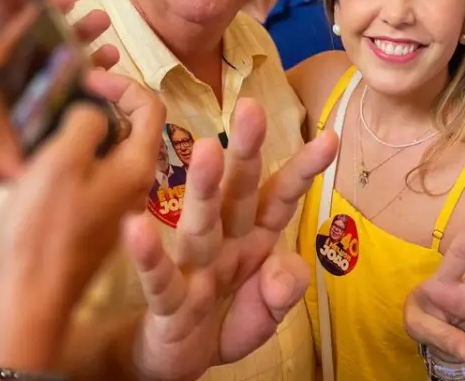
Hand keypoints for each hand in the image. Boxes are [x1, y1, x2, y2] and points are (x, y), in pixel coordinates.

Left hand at [0, 3, 118, 201]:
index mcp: (0, 64)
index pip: (29, 30)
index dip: (50, 12)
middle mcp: (23, 82)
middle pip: (58, 52)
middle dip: (82, 33)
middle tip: (102, 19)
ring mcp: (35, 111)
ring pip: (72, 83)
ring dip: (94, 67)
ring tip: (112, 54)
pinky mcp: (41, 138)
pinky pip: (71, 121)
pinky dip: (92, 109)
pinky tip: (111, 99)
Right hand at [0, 70, 165, 367]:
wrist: (31, 292)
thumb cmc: (46, 225)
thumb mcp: (63, 160)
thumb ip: (86, 123)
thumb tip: (94, 113)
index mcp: (139, 164)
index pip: (151, 104)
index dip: (121, 82)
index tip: (87, 77)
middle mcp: (138, 181)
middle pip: (136, 125)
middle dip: (107, 100)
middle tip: (72, 91)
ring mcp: (118, 201)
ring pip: (114, 148)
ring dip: (91, 125)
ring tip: (56, 116)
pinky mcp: (97, 215)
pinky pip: (97, 170)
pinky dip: (80, 151)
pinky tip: (49, 152)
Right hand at [122, 99, 338, 380]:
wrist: (177, 362)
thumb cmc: (224, 320)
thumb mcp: (266, 313)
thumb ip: (283, 290)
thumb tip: (287, 269)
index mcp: (254, 239)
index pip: (280, 198)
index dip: (303, 169)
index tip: (330, 136)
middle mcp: (225, 243)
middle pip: (238, 193)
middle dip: (246, 152)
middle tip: (251, 108)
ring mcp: (195, 269)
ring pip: (201, 223)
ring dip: (203, 187)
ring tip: (205, 149)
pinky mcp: (169, 303)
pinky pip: (160, 277)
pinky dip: (148, 254)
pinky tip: (134, 225)